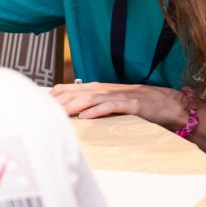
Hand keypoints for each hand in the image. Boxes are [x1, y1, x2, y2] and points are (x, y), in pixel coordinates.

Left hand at [49, 81, 187, 130]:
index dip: (53, 96)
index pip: (69, 89)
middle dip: (58, 102)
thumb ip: (93, 104)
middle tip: (42, 111)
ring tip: (58, 113)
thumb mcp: (111, 103)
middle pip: (75, 93)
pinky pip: (111, 107)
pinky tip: (85, 117)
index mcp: (98, 89)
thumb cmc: (137, 105)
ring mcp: (118, 96)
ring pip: (90, 99)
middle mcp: (105, 90)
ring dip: (72, 105)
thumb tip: (72, 113)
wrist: (167, 103)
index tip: (38, 104)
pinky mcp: (132, 105)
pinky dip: (97, 111)